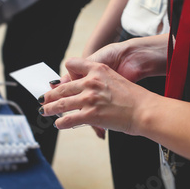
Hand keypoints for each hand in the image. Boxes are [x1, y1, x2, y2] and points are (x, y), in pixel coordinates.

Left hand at [41, 58, 155, 134]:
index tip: (59, 82)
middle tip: (44, 98)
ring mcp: (89, 98)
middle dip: (51, 95)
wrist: (145, 110)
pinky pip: (69, 119)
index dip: (64, 74)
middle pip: (63, 87)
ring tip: (45, 111)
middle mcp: (91, 82)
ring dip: (50, 109)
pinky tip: (58, 124)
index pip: (72, 64)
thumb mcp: (116, 79)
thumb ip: (101, 81)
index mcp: (98, 69)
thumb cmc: (135, 98)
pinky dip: (61, 123)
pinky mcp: (90, 114)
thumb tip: (91, 91)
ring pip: (61, 103)